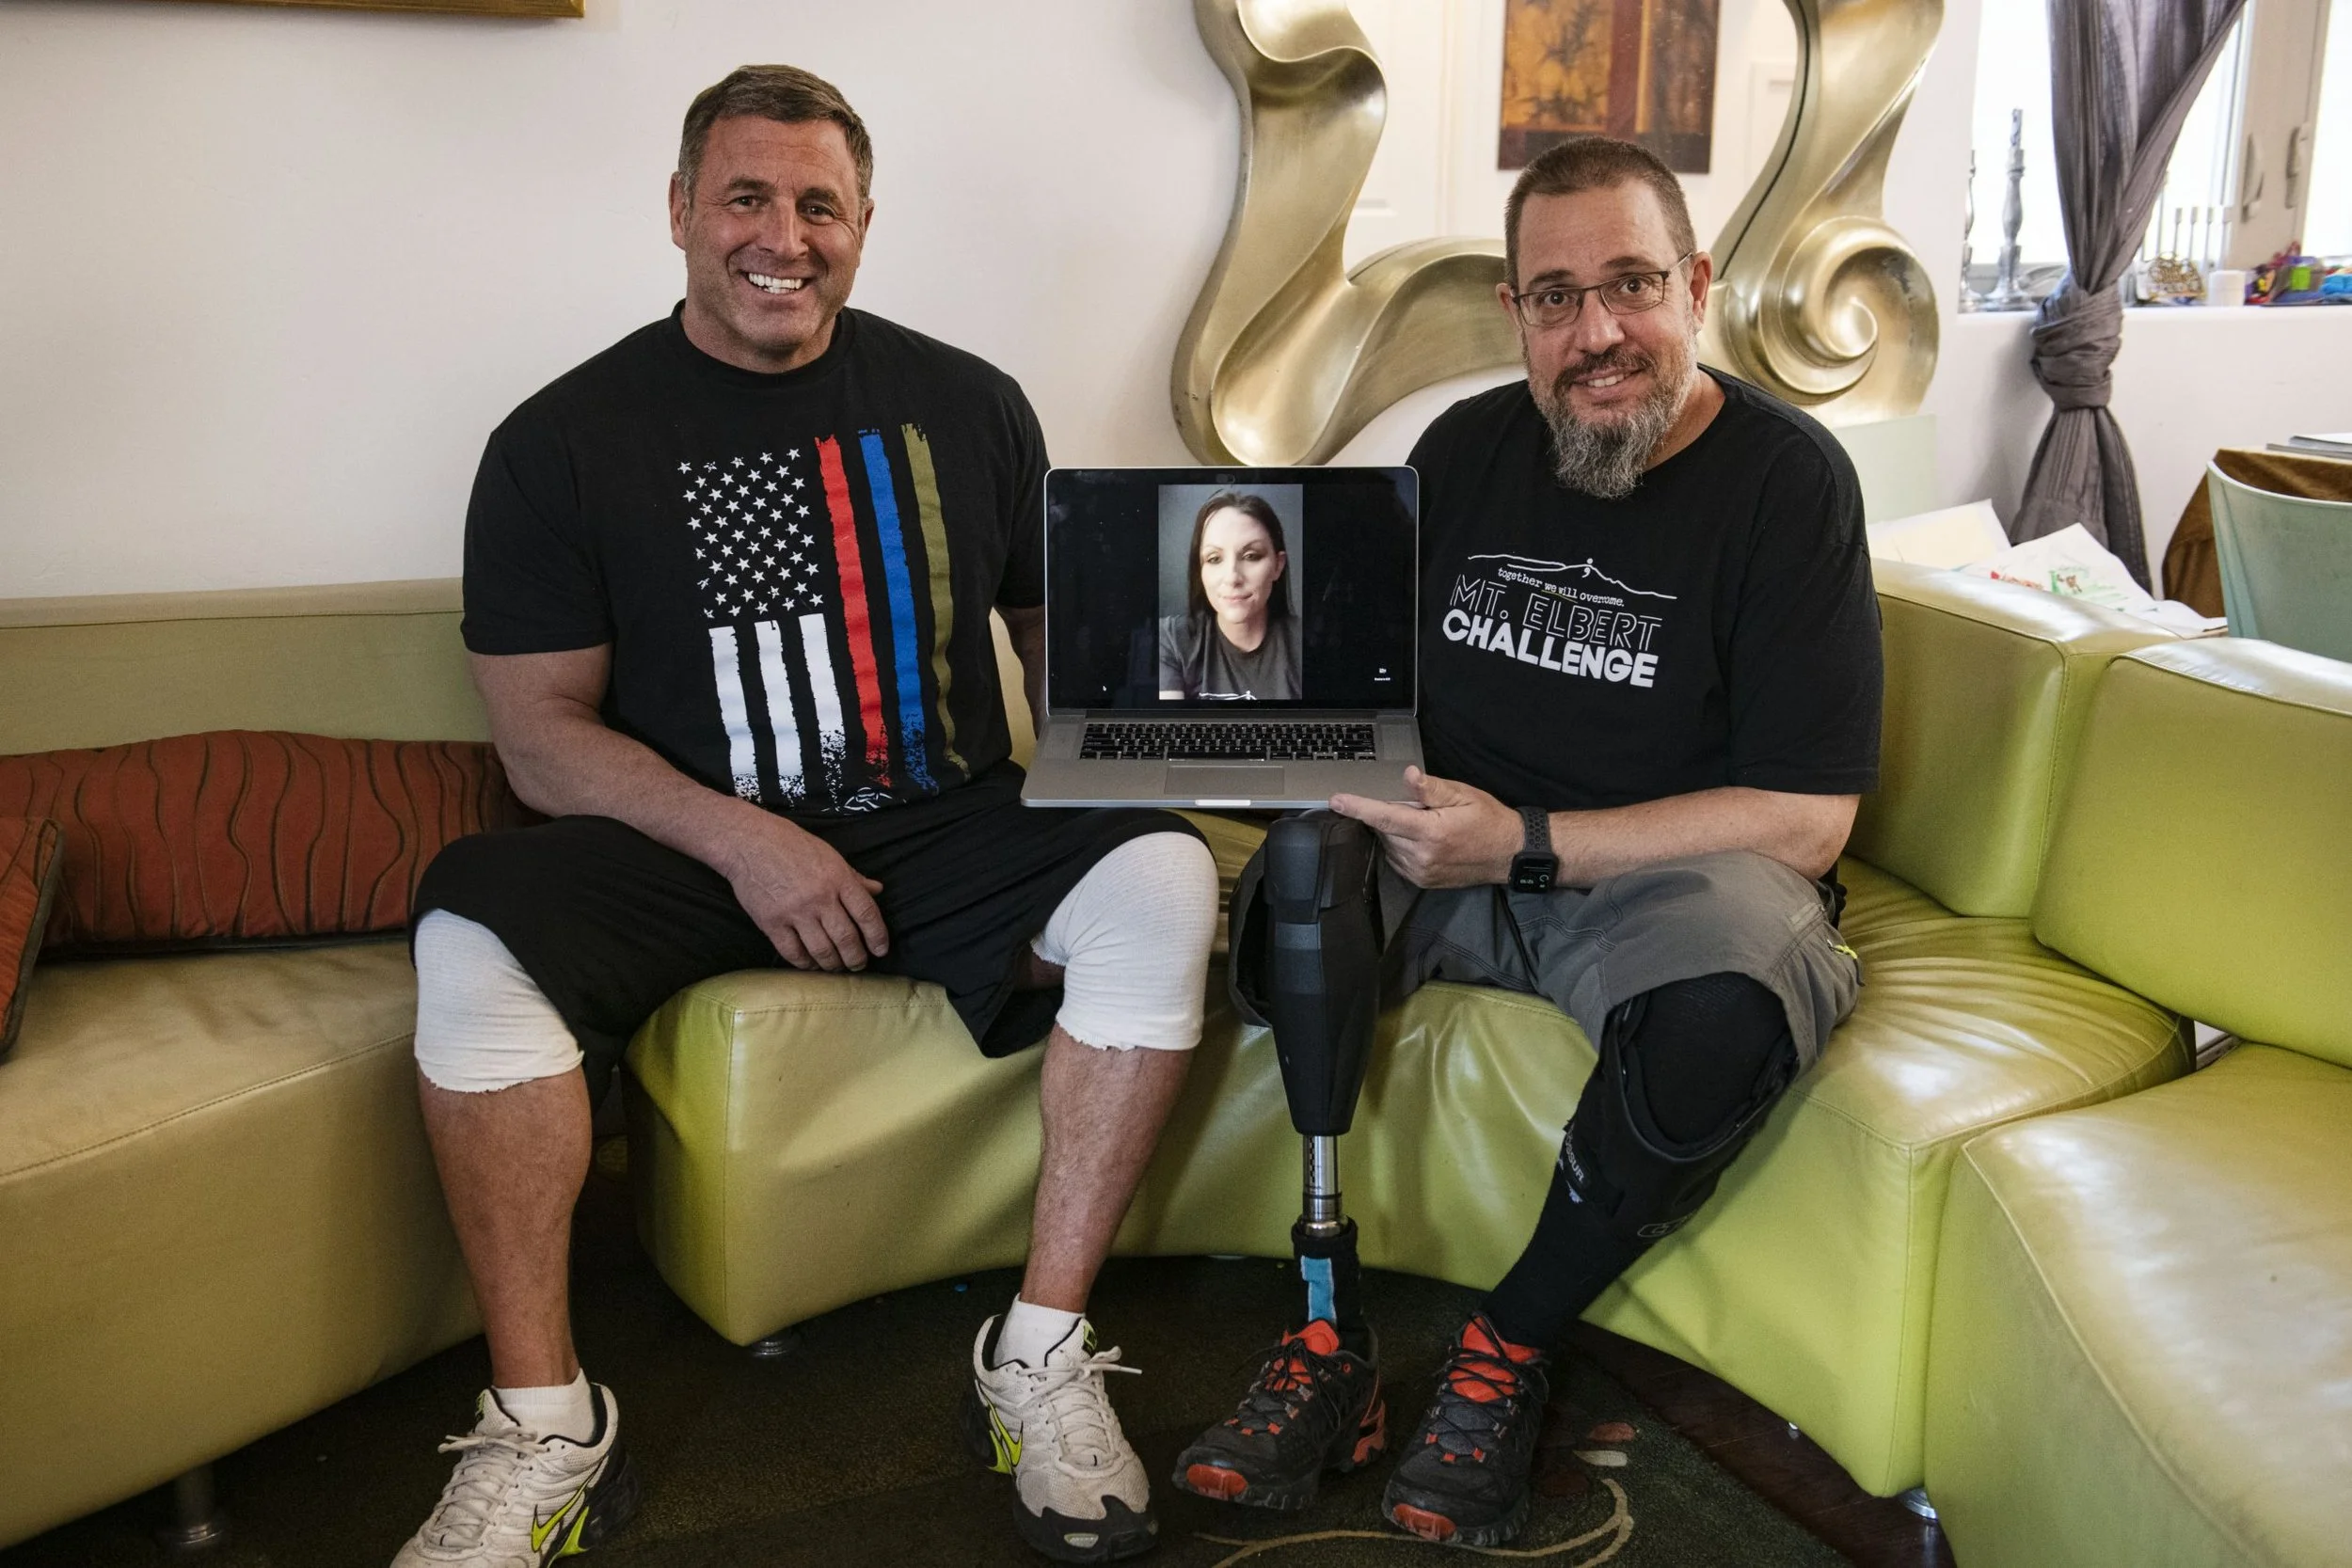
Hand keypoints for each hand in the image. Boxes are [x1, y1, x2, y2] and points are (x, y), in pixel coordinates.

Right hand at [721, 814, 889, 971]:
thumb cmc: (791, 845)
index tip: (881, 950)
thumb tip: (878, 890)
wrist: (748, 843)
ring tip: (836, 967)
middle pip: (846, 938)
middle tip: (858, 964)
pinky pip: (793, 953)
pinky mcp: (771, 923)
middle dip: (856, 958)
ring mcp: (795, 912)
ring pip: (822, 950)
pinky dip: (805, 963)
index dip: (877, 936)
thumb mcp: (829, 855)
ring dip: (833, 964)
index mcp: (839, 878)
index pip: (867, 914)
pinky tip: (811, 963)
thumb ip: (854, 877)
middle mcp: (820, 897)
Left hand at [1329, 767, 1524, 888]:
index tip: (1336, 800)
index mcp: (1431, 831)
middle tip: (1420, 808)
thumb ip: (1433, 788)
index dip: (1358, 807)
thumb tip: (1409, 775)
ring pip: (1389, 844)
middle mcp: (1422, 855)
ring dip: (1396, 831)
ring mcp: (1420, 872)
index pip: (1385, 817)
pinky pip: (1397, 858)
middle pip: (1385, 829)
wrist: (1508, 854)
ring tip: (1427, 825)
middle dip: (1392, 813)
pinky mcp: (1422, 881)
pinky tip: (1422, 839)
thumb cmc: (1488, 820)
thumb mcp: (1464, 795)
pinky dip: (1401, 845)